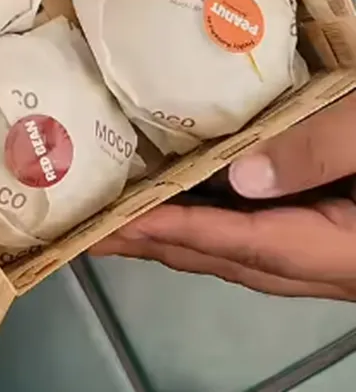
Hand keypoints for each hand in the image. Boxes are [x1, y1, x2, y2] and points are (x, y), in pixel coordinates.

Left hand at [92, 93, 355, 299]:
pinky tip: (183, 200)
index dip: (177, 231)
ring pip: (238, 250)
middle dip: (155, 244)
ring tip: (116, 220)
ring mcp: (326, 253)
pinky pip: (255, 233)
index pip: (243, 243)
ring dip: (176, 236)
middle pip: (226, 257)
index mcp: (338, 250)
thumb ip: (317, 154)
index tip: (117, 223)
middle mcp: (325, 264)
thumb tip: (240, 175)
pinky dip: (209, 221)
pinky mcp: (327, 230)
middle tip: (88, 231)